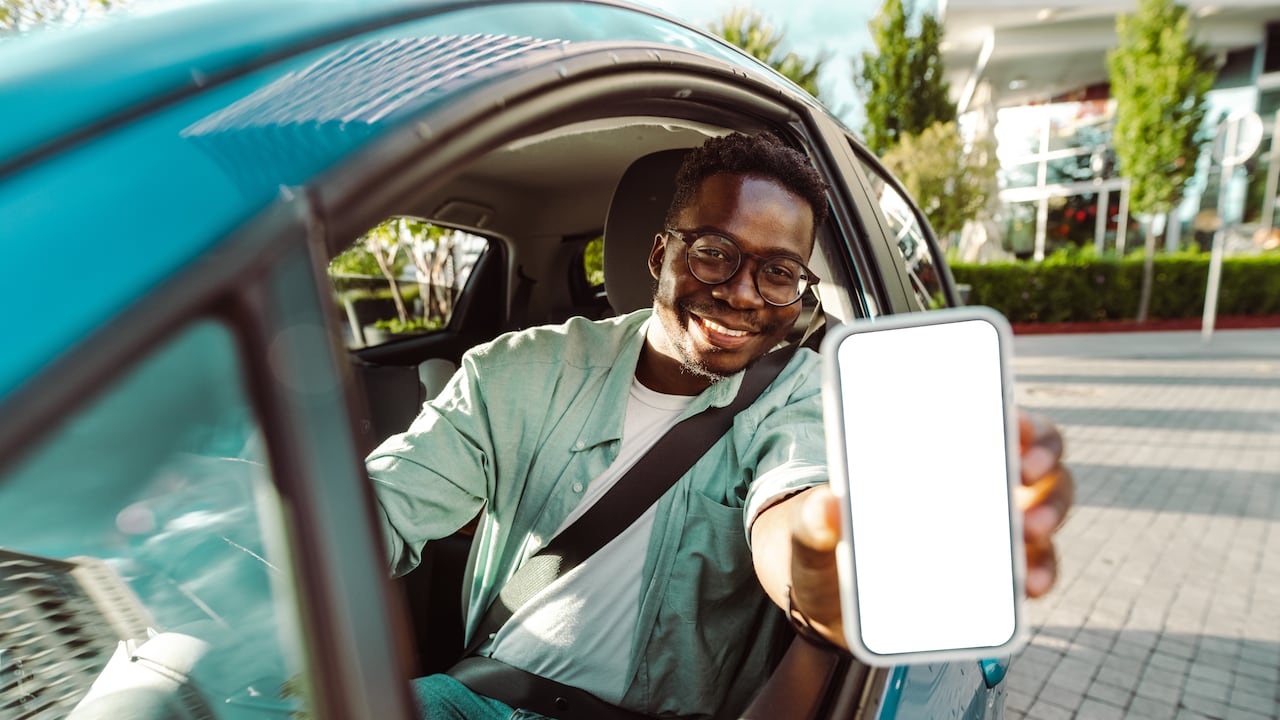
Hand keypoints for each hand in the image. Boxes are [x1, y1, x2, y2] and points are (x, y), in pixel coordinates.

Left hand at [783, 410, 1074, 644]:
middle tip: (1025, 473)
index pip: (989, 416)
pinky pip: (1035, 568)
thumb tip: (826, 508)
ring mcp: (991, 528)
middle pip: (1033, 456)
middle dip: (1041, 459)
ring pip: (1045, 507)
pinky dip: (1041, 572)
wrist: (828, 607)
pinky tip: (1030, 583)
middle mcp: (975, 482)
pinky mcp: (997, 576)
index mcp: (932, 453)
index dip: (1011, 412)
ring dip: (1049, 514)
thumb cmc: (824, 552)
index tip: (1014, 420)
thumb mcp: (808, 536)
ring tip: (1030, 530)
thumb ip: (811, 524)